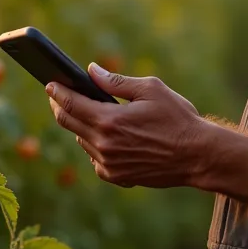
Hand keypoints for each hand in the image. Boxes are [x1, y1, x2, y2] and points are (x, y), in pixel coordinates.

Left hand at [47, 62, 206, 188]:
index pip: (70, 104)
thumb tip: (92, 71)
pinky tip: (107, 136)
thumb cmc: (177, 118)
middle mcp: (104, 145)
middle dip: (60, 106)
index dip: (57, 92)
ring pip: (81, 141)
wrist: (197, 155)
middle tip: (58, 94)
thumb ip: (116, 81)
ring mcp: (109, 164)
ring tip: (88, 112)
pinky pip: (95, 158)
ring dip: (80, 125)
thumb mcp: (150, 89)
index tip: (50, 84)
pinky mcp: (117, 177)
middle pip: (68, 123)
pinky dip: (95, 145)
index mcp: (109, 121)